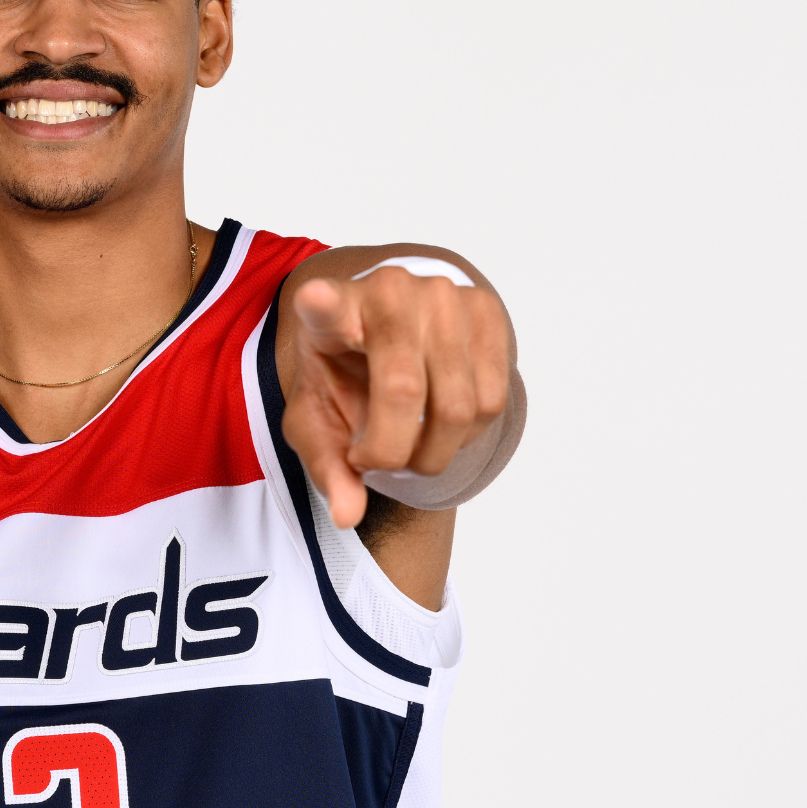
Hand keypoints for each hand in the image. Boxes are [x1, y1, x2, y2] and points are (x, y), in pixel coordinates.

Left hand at [284, 265, 511, 529]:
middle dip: (392, 451)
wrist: (390, 328)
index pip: (326, 306)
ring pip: (457, 406)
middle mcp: (390, 291)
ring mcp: (444, 296)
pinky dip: (467, 434)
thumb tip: (348, 516)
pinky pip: (491, 401)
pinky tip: (439, 422)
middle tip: (376, 460)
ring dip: (433, 451)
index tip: (315, 299)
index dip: (322, 304)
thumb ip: (326, 465)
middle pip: (404, 391)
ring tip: (408, 441)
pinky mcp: (487, 310)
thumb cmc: (346, 374)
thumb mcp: (318, 418)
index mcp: (332, 311)